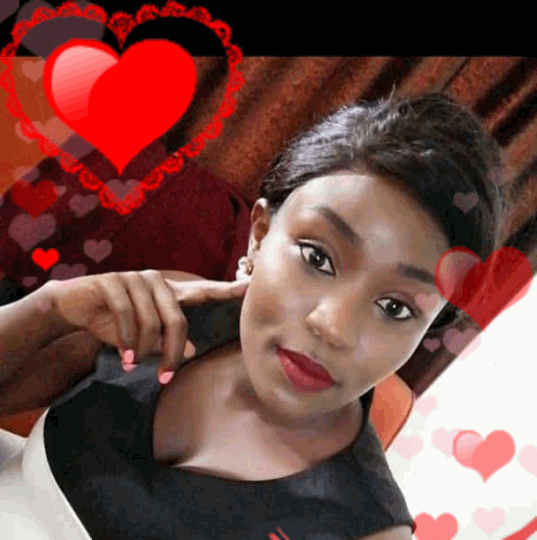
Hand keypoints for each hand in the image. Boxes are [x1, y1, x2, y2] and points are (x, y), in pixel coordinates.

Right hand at [45, 270, 250, 383]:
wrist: (72, 307)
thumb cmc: (112, 322)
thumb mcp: (141, 337)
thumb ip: (166, 340)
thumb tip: (191, 351)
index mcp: (168, 293)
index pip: (203, 292)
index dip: (226, 290)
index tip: (250, 286)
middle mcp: (157, 281)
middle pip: (178, 319)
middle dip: (171, 353)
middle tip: (163, 378)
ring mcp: (135, 278)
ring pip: (151, 321)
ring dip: (142, 350)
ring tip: (132, 364)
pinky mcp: (114, 281)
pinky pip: (126, 314)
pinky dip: (126, 340)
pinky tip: (123, 357)